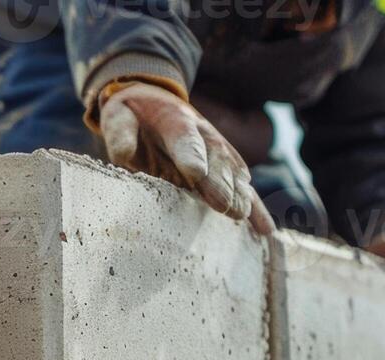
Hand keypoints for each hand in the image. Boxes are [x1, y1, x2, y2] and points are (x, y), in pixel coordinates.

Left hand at [99, 81, 268, 229]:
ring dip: (239, 194)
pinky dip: (255, 207)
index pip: (185, 138)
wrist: (155, 105)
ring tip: (242, 215)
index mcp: (176, 120)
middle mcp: (204, 134)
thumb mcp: (119, 116)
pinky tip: (264, 228)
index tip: (196, 174)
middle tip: (225, 206)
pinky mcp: (224, 169)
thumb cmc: (134, 117)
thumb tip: (123, 154)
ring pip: (233, 172)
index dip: (192, 155)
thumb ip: (120, 133)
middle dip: (221, 182)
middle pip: (216, 158)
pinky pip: (242, 189)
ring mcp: (217, 151)